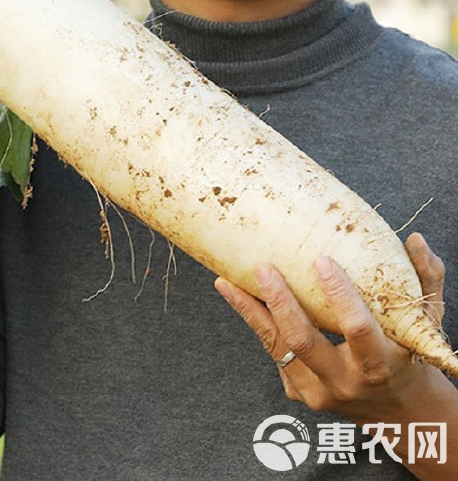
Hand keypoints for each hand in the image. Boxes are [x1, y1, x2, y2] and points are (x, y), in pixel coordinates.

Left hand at [214, 232, 445, 423]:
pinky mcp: (298, 393)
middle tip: (262, 268)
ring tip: (227, 281)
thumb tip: (415, 239)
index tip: (321, 260)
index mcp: (380, 364)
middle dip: (280, 302)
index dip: (339, 296)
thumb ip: (426, 280)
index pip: (357, 330)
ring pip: (276, 347)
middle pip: (303, 341)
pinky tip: (236, 293)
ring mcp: (317, 392)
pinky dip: (255, 320)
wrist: (399, 413)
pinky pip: (273, 351)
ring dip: (250, 311)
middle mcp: (346, 382)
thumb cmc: (409, 354)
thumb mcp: (425, 323)